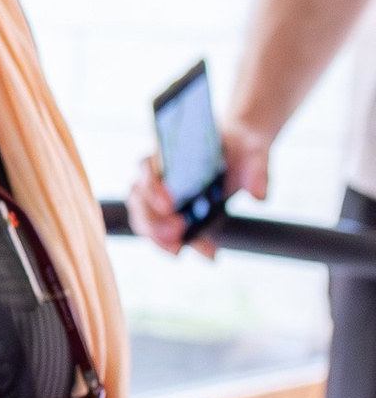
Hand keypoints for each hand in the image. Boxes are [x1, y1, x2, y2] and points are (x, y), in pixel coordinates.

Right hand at [127, 119, 271, 258]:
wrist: (241, 153)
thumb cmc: (240, 147)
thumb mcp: (254, 151)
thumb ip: (257, 170)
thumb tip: (259, 196)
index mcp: (170, 152)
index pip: (146, 167)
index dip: (151, 187)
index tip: (169, 205)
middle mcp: (157, 174)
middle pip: (138, 199)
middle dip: (153, 221)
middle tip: (176, 233)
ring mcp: (160, 196)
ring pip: (143, 219)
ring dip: (156, 237)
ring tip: (180, 248)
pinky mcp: (171, 214)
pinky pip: (162, 233)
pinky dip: (174, 245)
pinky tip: (198, 251)